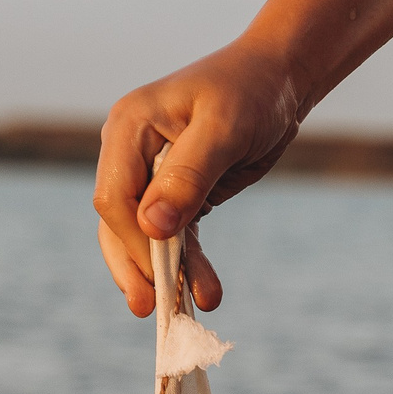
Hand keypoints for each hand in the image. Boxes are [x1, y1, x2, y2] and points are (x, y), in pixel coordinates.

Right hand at [91, 40, 302, 316]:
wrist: (279, 80)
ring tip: (184, 313)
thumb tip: (152, 227)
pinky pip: (174, 236)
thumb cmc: (251, 91)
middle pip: (117, 223)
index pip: (113, 196)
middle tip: (151, 310)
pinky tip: (205, 292)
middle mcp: (129, 152)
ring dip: (162, 274)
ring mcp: (149, 174)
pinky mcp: (176, 193)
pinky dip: (187, 264)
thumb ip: (189, 176)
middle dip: (135, 268)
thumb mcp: (225, 129)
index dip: (133, 239)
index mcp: (129, 127)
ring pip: (142, 236)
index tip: (161, 269)